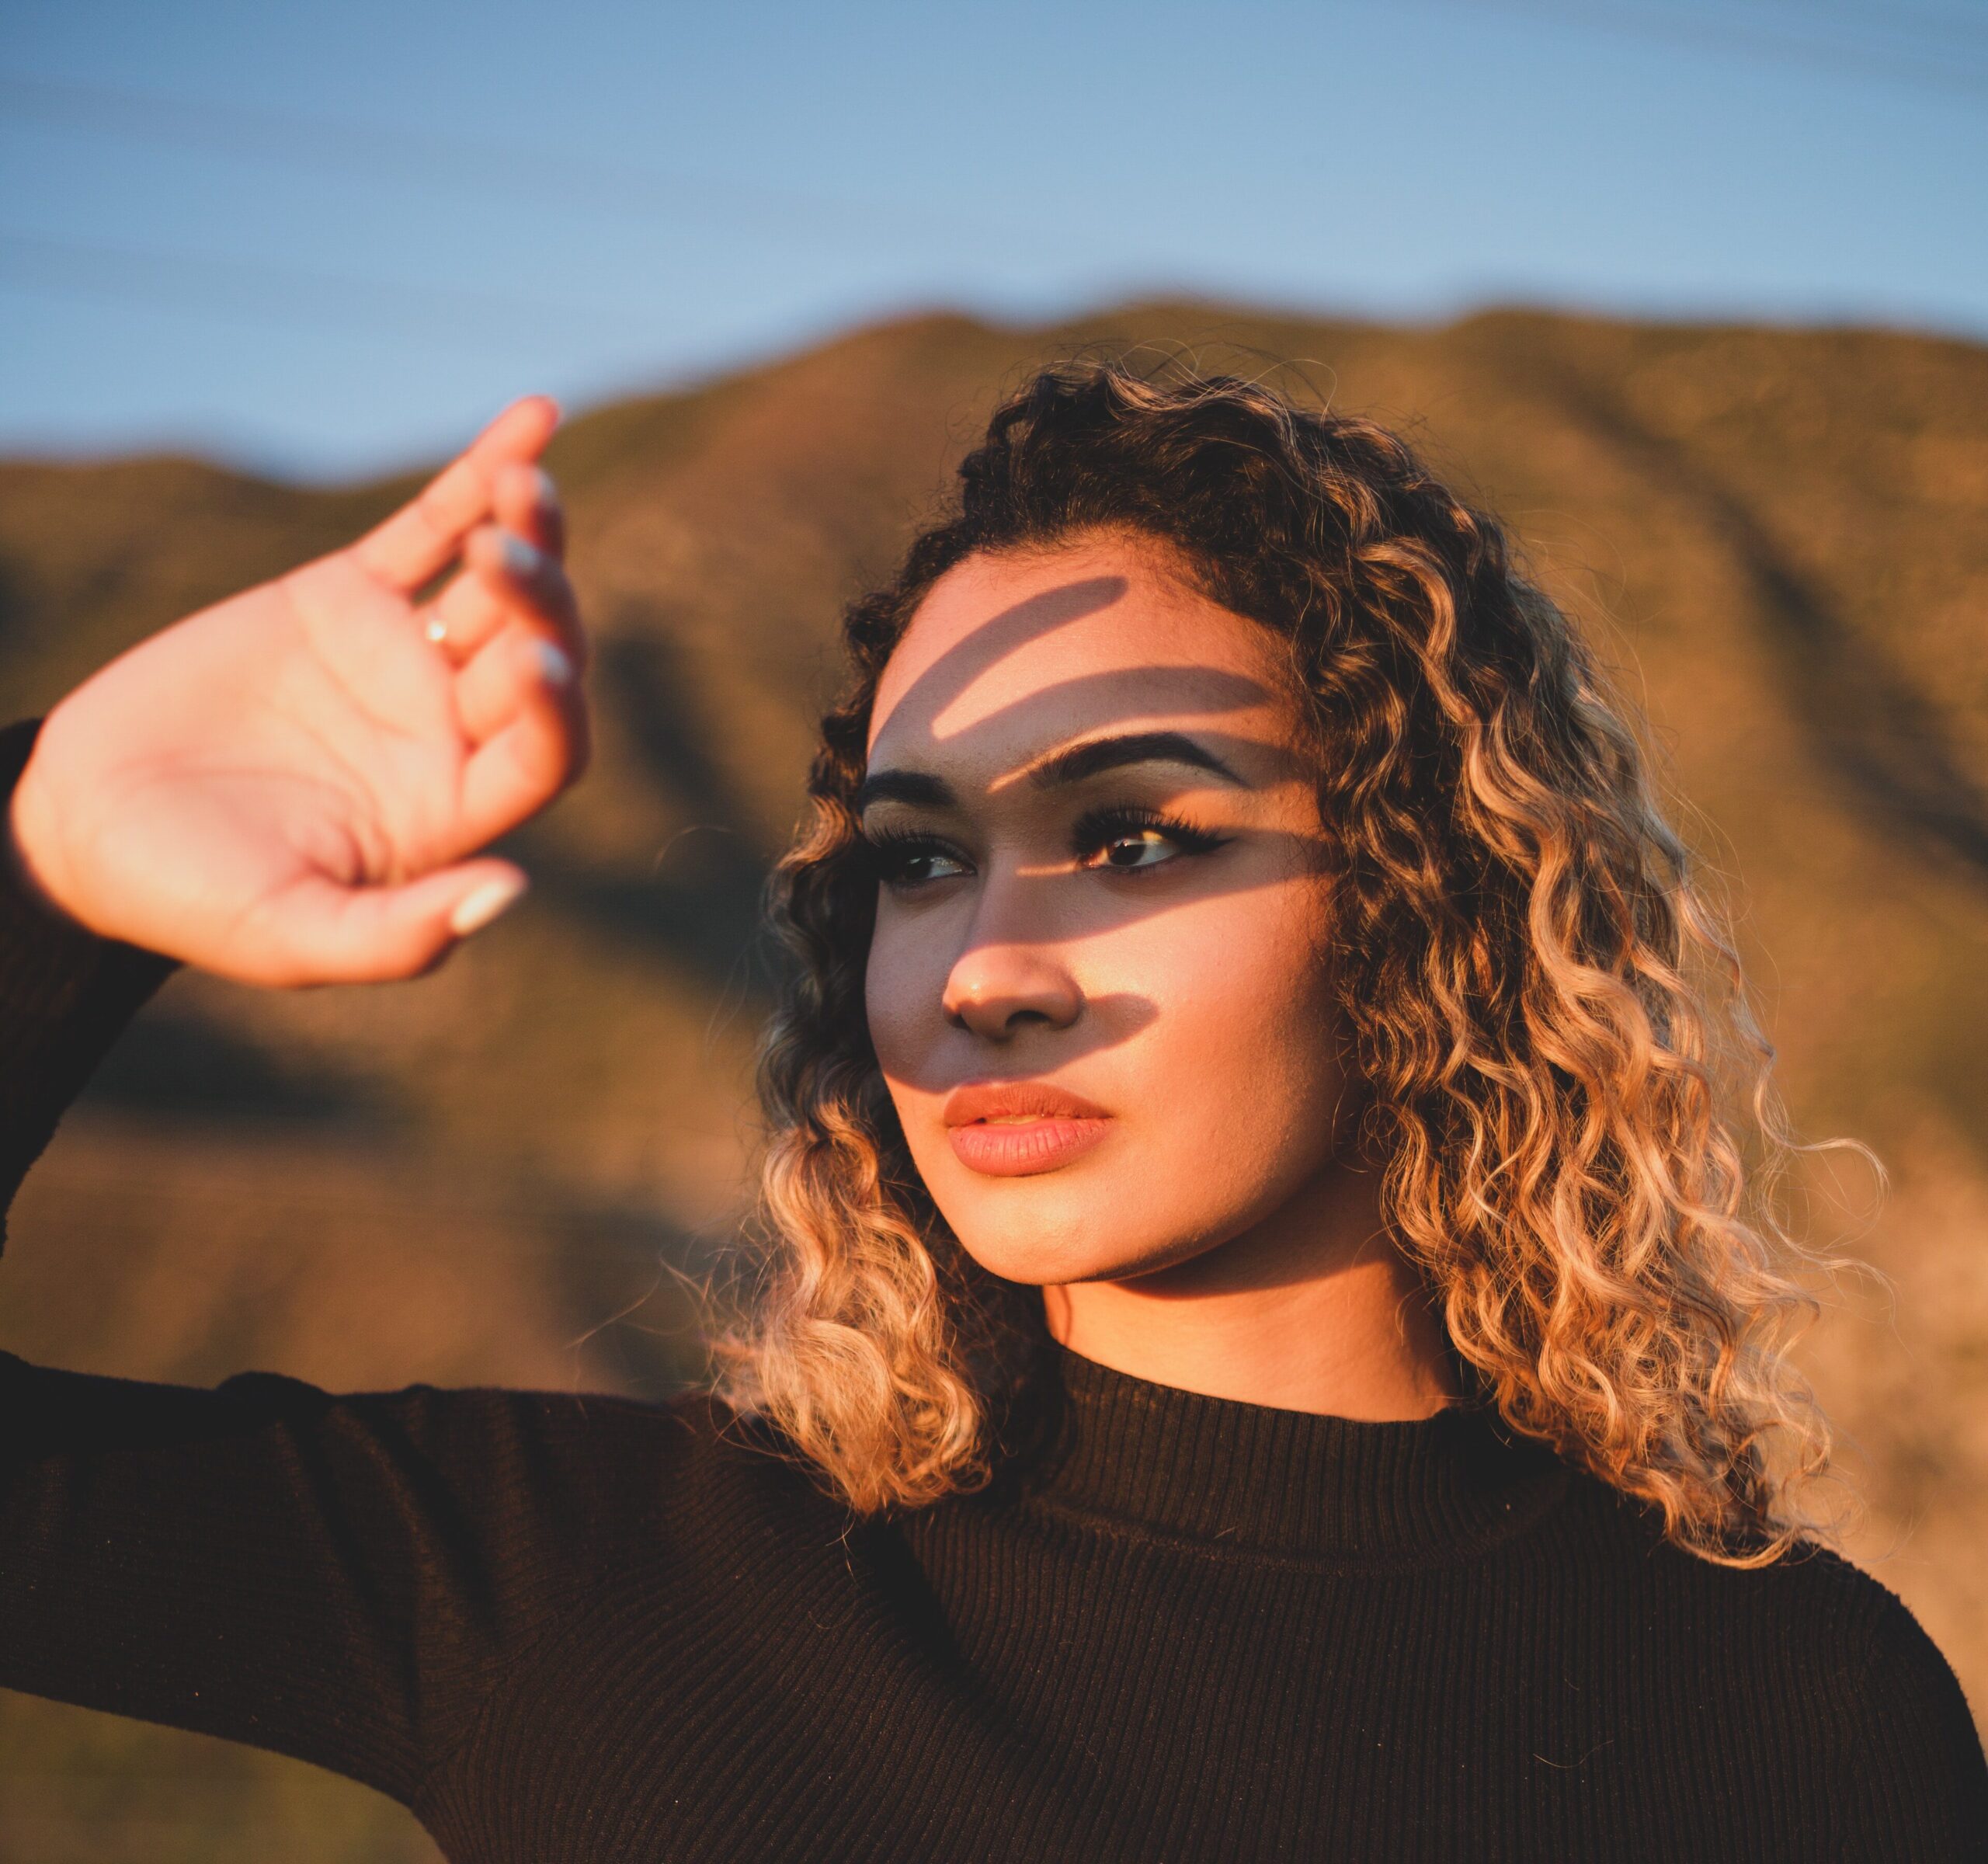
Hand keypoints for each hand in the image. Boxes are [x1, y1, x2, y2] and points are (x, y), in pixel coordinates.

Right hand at [7, 397, 588, 986]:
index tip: (532, 663)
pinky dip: (480, 474)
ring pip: (495, 585)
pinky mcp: (347, 598)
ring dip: (527, 531)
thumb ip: (398, 935)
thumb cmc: (192, 898)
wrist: (87, 824)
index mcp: (454, 808)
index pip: (545, 752)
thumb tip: (512, 892)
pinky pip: (430, 525)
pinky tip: (538, 418)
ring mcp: (403, 657)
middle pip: (533, 654)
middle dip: (540, 603)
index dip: (555, 708)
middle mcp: (447, 731)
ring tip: (530, 484)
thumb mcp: (291, 935)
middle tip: (505, 560)